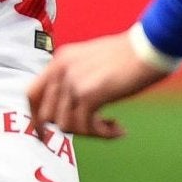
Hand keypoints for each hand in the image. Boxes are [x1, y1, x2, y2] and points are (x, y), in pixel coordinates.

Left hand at [27, 30, 171, 139]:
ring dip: (89, 132)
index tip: (45, 134)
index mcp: (60, 60)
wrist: (150, 47)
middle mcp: (61, 70)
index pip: (31, 94)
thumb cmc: (129, 56)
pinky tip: (118, 129)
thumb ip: (74, 79)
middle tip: (94, 130)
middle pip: (48, 116)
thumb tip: (69, 111)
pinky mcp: (90, 93)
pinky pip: (86, 127)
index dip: (35, 117)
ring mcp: (74, 81)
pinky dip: (102, 134)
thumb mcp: (91, 62)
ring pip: (66, 125)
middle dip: (70, 128)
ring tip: (110, 127)